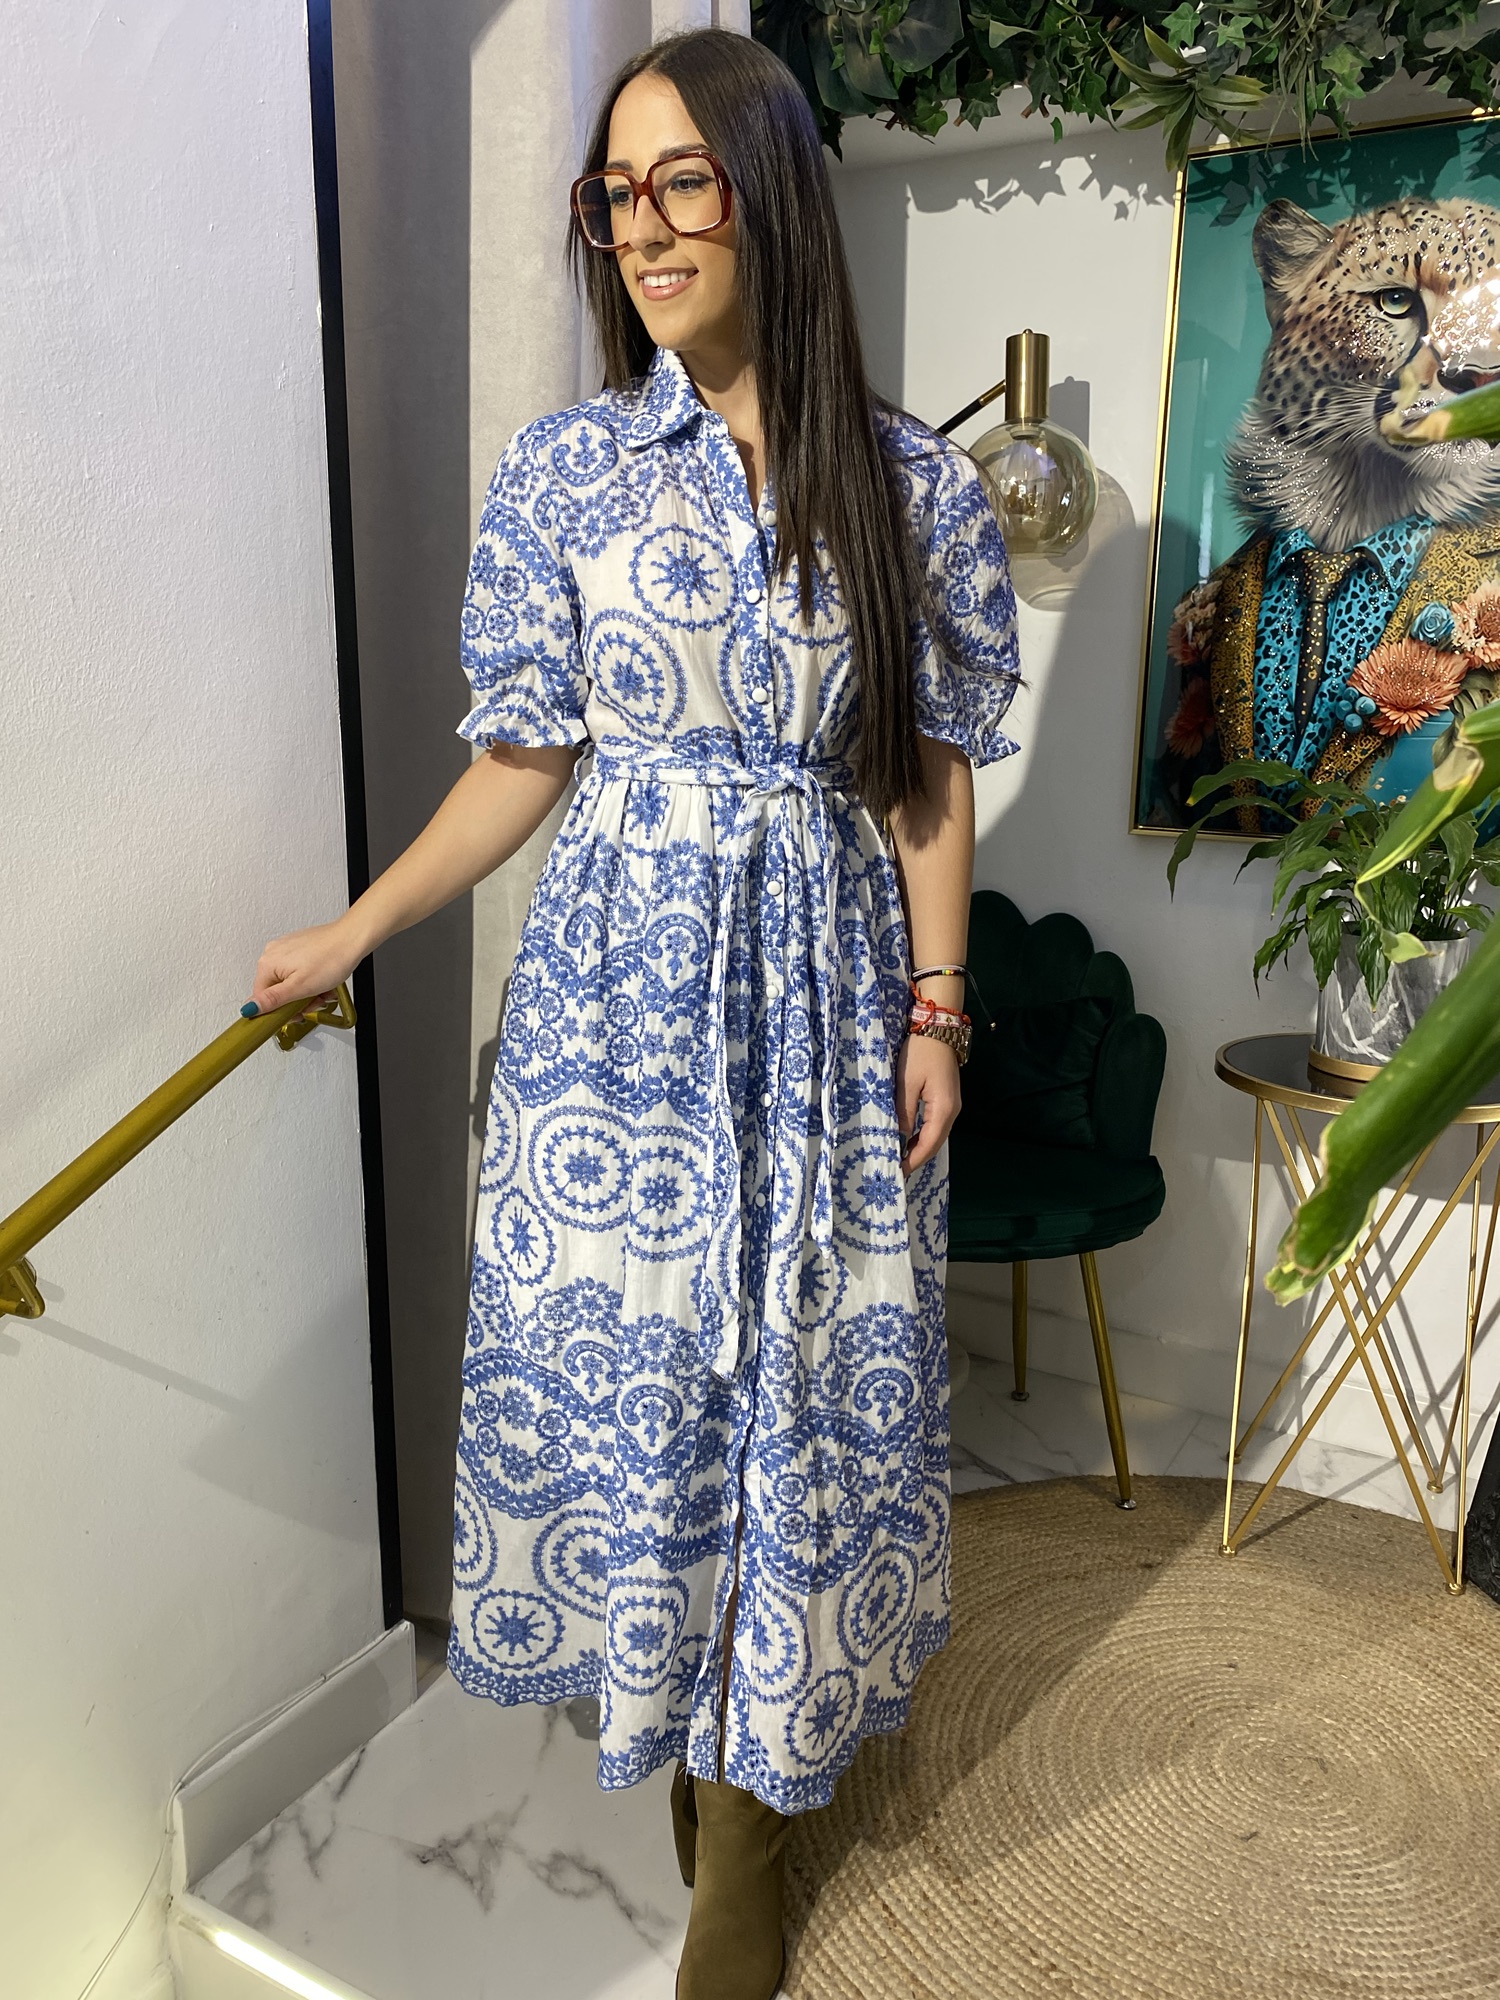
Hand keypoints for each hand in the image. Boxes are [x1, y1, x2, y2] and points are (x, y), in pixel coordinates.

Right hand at [247, 919, 360, 1016]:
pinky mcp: (300, 949)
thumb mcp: (300, 987)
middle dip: (298, 1002)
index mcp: (267, 963)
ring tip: (323, 991)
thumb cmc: (331, 958)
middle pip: (278, 991)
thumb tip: (249, 1008)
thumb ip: (273, 1000)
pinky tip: (324, 982)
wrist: (352, 939)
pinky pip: (300, 973)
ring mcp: (287, 950)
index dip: (279, 1012)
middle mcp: (273, 953)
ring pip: (291, 983)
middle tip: (314, 1001)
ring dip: (308, 993)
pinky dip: (312, 981)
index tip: (295, 1015)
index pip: (262, 999)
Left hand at [895, 1034, 960, 1175]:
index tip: (897, 1173)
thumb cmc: (920, 1053)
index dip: (913, 1160)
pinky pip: (935, 1125)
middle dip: (916, 1158)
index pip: (928, 1144)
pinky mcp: (947, 1099)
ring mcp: (952, 1105)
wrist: (938, 1028)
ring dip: (919, 1148)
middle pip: (935, 1143)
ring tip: (899, 1158)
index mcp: (944, 1109)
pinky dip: (923, 1136)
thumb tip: (900, 1136)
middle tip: (895, 1170)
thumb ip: (904, 1112)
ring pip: (936, 1135)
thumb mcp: (906, 1083)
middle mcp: (952, 1111)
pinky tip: (909, 1140)